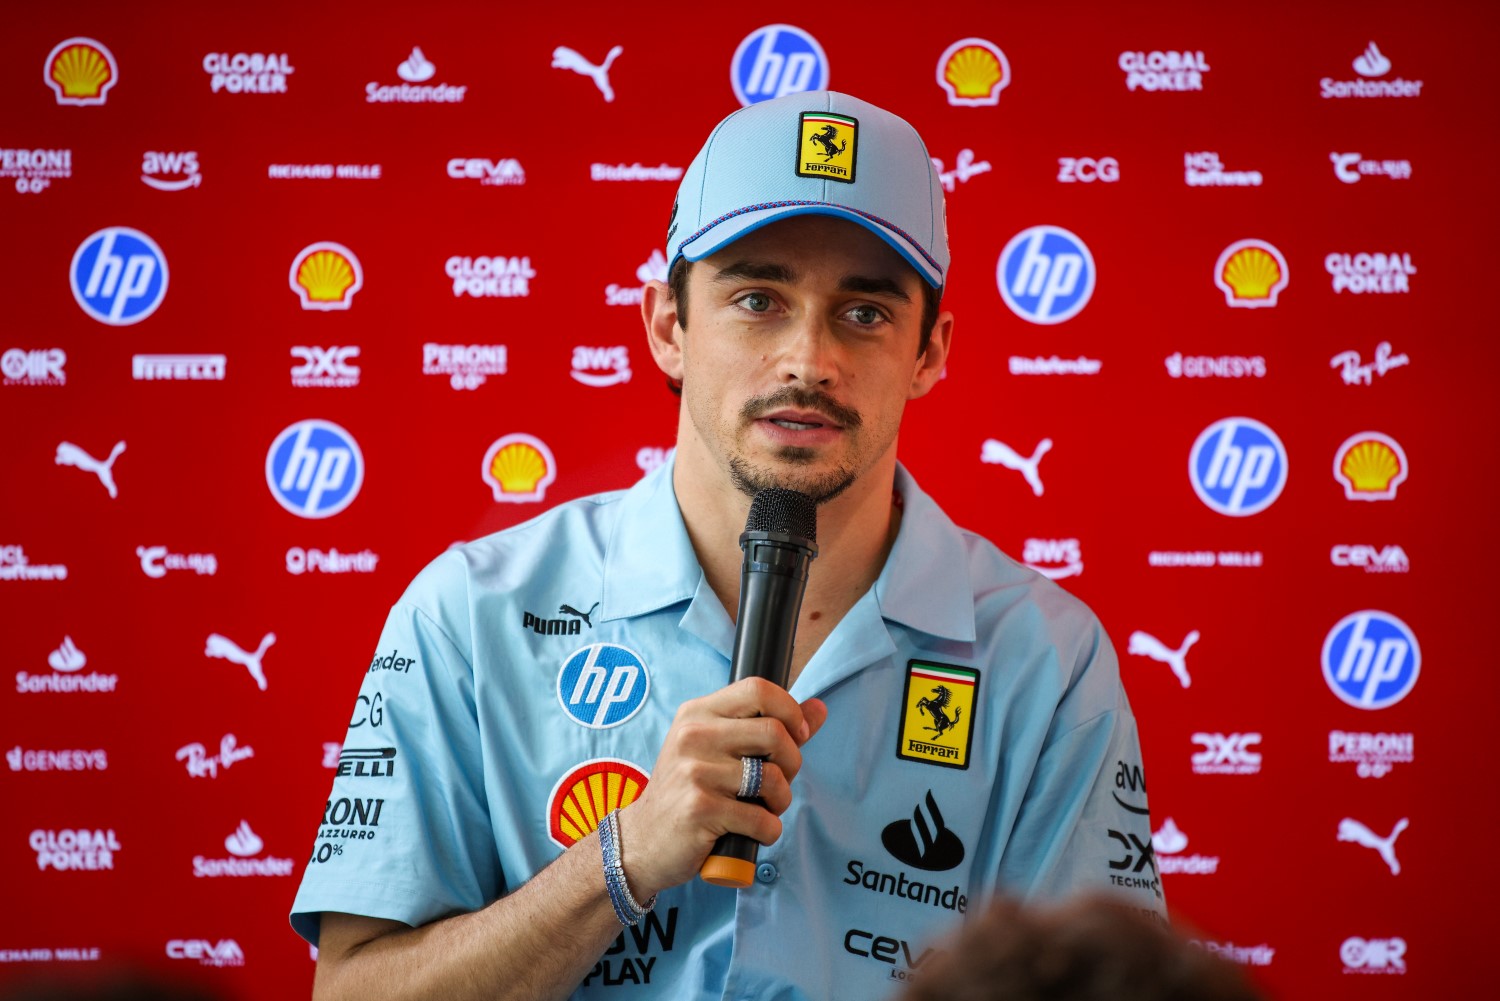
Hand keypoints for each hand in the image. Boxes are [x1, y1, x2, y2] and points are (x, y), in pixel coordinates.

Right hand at [614, 678, 826, 897]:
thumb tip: (819, 708)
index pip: (758, 689)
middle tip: (778, 783)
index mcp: (697, 713)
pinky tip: (750, 833)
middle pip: (774, 733)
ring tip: (764, 810)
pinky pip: (761, 820)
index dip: (789, 710)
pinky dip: (767, 832)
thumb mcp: (719, 750)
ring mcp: (694, 772)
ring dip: (780, 802)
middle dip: (792, 763)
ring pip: (772, 779)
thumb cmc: (689, 792)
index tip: (796, 736)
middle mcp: (693, 736)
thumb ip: (769, 727)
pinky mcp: (699, 810)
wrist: (642, 841)